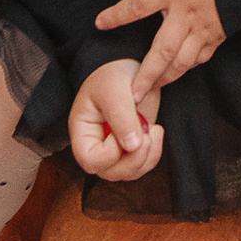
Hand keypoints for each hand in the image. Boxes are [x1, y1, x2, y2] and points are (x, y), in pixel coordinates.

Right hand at [69, 57, 163, 182]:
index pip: (91, 160)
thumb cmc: (112, 76)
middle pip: (111, 172)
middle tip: (148, 135)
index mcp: (83, 133)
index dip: (110, 154)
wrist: (128, 68)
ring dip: (147, 158)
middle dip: (134, 160)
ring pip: (129, 173)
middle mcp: (97, 147)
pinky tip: (157, 131)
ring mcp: (115, 150)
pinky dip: (153, 154)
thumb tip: (133, 146)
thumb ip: (121, 117)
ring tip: (155, 130)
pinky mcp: (132, 149)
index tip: (126, 131)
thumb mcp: (114, 91)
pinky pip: (142, 165)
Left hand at [95, 0, 224, 99]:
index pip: (136, 5)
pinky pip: (202, 57)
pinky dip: (190, 67)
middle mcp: (184, 15)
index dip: (116, 15)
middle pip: (160, 52)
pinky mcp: (220, 35)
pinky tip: (182, 70)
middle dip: (145, 75)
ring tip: (153, 91)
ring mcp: (203, 29)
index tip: (100, 23)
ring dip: (165, 78)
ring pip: (181, 62)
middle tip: (132, 95)